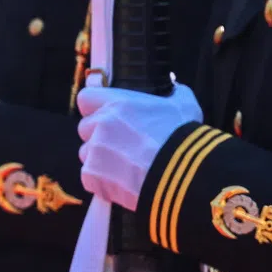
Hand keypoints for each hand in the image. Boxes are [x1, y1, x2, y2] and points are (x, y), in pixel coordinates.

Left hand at [77, 83, 202, 210]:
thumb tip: (175, 88)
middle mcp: (101, 124)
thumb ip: (175, 93)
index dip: (93, 107)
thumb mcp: (185, 107)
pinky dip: (102, 182)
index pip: (86, 98)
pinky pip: (89, 177)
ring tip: (125, 168)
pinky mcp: (92, 175)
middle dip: (98, 136)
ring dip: (99, 160)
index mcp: (117, 104)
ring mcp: (94, 149)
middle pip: (85, 128)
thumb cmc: (184, 141)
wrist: (184, 178)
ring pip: (86, 153)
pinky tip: (123, 184)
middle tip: (121, 146)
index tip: (103, 115)